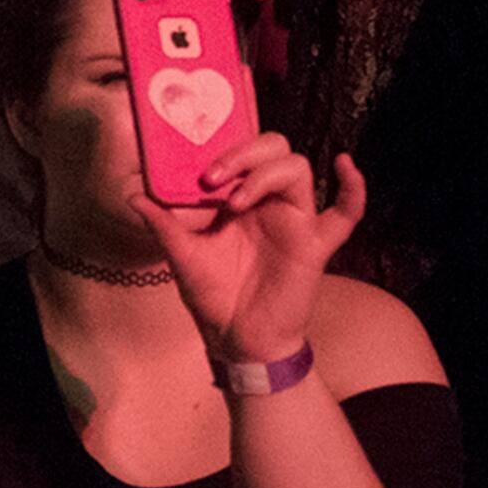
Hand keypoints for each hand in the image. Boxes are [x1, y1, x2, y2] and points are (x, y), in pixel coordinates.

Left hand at [136, 136, 364, 370]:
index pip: (242, 151)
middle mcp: (268, 202)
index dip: (224, 148)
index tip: (197, 166)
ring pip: (297, 168)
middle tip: (213, 177)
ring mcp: (294, 220)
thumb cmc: (213, 296)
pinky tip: (345, 164)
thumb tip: (133, 195)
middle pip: (273, 149)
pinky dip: (353, 188)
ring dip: (265, 174)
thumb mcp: (182, 256)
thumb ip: (163, 225)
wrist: (236, 339)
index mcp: (237, 198)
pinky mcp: (314, 245)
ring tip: (235, 201)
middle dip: (244, 153)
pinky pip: (346, 213)